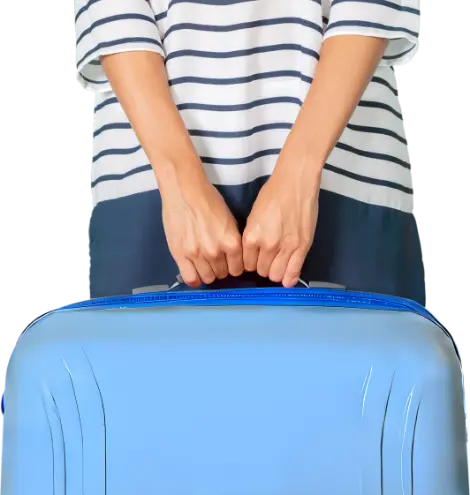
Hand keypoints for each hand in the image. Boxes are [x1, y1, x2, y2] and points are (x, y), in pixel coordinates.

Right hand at [161, 172, 243, 287]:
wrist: (184, 191)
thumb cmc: (208, 200)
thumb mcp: (230, 220)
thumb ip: (232, 241)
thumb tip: (234, 256)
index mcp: (231, 243)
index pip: (237, 269)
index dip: (234, 266)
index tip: (229, 262)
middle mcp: (216, 252)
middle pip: (223, 274)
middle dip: (221, 269)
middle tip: (215, 260)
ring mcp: (197, 255)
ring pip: (207, 278)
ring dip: (207, 273)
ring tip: (204, 264)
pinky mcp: (180, 255)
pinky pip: (190, 278)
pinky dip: (194, 279)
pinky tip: (194, 271)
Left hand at [242, 153, 320, 287]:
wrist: (295, 183)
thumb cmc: (272, 194)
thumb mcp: (253, 217)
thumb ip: (252, 238)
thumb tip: (253, 255)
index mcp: (251, 237)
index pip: (247, 264)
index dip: (251, 262)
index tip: (255, 258)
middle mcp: (267, 246)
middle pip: (262, 271)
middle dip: (263, 267)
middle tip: (268, 259)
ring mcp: (286, 248)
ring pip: (277, 275)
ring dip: (276, 272)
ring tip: (278, 264)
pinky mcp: (302, 247)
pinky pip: (294, 271)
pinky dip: (290, 278)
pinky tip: (288, 278)